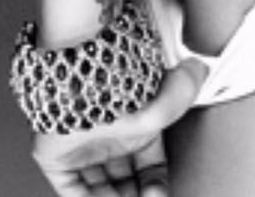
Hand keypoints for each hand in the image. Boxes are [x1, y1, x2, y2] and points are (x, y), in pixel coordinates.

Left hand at [31, 57, 208, 195]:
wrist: (75, 86)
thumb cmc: (111, 88)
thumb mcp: (157, 108)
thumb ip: (182, 99)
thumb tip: (198, 70)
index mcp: (133, 125)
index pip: (149, 167)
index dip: (155, 186)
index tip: (158, 195)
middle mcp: (109, 137)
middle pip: (124, 182)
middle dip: (134, 196)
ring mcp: (82, 147)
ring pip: (98, 189)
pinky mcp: (56, 156)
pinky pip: (71, 190)